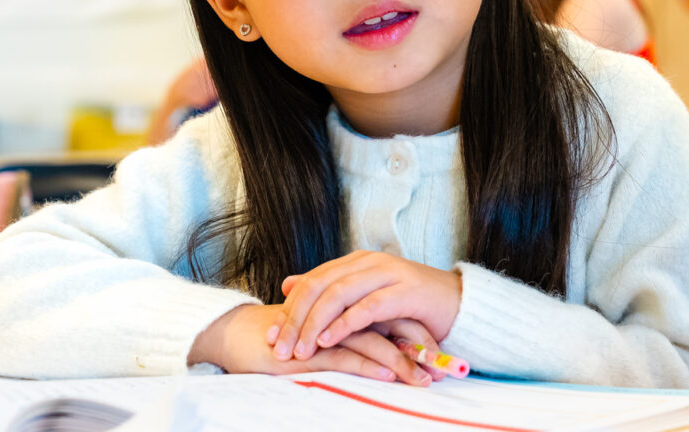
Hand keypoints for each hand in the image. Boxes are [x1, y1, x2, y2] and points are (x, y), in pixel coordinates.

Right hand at [188, 303, 429, 383]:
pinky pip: (344, 355)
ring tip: (425, 379)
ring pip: (373, 342)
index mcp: (351, 308)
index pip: (395, 318)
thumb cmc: (288, 340)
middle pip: (392, 327)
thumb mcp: (327, 340)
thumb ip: (355, 340)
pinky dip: (368, 365)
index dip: (421, 337)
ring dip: (402, 362)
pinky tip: (388, 375)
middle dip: (420, 350)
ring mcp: (327, 330)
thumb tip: (388, 358)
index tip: (446, 359)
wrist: (242, 336)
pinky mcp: (310, 349)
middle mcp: (344, 314)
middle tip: (447, 370)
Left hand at [271, 250, 462, 364]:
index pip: (313, 280)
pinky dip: (344, 324)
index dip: (289, 308)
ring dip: (314, 324)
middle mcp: (370, 262)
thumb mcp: (366, 295)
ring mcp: (388, 273)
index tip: (271, 335)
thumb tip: (289, 284)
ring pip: (339, 294)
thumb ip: (331, 289)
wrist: (457, 303)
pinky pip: (368, 307)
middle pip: (320, 286)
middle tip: (279, 348)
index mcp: (357, 261)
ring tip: (300, 350)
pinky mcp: (405, 291)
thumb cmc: (409, 305)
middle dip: (295, 319)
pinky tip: (328, 340)